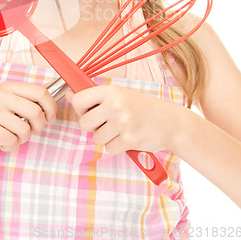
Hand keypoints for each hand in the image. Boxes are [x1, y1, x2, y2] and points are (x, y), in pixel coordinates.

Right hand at [0, 81, 56, 158]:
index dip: (51, 106)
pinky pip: (11, 140)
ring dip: (22, 139)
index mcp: (8, 86)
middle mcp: (0, 94)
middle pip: (36, 111)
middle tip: (31, 131)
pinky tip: (1, 143)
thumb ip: (26, 100)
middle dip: (38, 126)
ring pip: (25, 128)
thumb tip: (53, 98)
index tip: (50, 118)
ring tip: (11, 137)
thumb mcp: (6, 104)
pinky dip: (10, 146)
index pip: (41, 91)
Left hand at [66, 84, 181, 154]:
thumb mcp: (120, 95)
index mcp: (111, 90)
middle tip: (107, 123)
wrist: (171, 122)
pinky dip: (117, 146)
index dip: (81, 109)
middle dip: (92, 126)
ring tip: (121, 129)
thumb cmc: (143, 108)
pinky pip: (109, 148)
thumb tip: (69, 94)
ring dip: (106, 137)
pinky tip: (128, 137)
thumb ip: (95, 97)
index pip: (78, 100)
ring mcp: (122, 123)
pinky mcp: (128, 140)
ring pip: (96, 138)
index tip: (89, 111)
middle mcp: (115, 105)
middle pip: (84, 123)